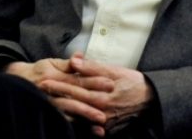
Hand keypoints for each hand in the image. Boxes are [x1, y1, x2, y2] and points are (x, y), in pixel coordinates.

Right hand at [4, 54, 112, 131]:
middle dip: (93, 99)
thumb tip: (81, 55)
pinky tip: (88, 131)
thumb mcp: (50, 64)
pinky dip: (75, 127)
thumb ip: (68, 63)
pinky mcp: (47, 115)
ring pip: (69, 110)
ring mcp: (48, 105)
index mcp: (54, 77)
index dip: (94, 81)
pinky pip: (62, 122)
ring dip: (85, 115)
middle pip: (74, 96)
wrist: (12, 85)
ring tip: (101, 119)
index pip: (77, 79)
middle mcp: (51, 92)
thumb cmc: (36, 73)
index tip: (110, 83)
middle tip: (109, 102)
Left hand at [39, 53, 154, 136]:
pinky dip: (76, 124)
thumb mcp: (116, 71)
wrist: (151, 100)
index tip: (44, 81)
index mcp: (102, 95)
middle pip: (73, 105)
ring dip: (62, 111)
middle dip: (56, 98)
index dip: (59, 85)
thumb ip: (94, 67)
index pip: (75, 89)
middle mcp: (101, 110)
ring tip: (48, 105)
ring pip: (78, 119)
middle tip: (40, 92)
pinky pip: (88, 129)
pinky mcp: (107, 130)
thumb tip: (75, 61)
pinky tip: (66, 120)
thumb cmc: (134, 83)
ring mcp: (103, 123)